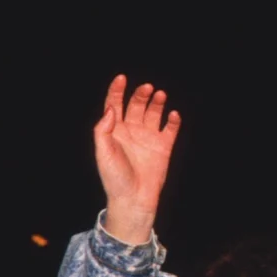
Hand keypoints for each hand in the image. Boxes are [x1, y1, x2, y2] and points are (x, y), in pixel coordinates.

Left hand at [91, 75, 179, 245]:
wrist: (133, 199)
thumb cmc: (114, 178)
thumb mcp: (103, 153)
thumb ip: (103, 130)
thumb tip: (110, 108)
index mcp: (114, 131)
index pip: (114, 104)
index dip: (117, 90)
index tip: (121, 78)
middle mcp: (131, 131)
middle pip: (136, 105)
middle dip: (141, 95)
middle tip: (147, 89)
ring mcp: (147, 138)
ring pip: (153, 113)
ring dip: (157, 103)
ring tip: (160, 95)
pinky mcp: (163, 147)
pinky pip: (170, 129)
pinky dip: (172, 120)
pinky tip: (173, 115)